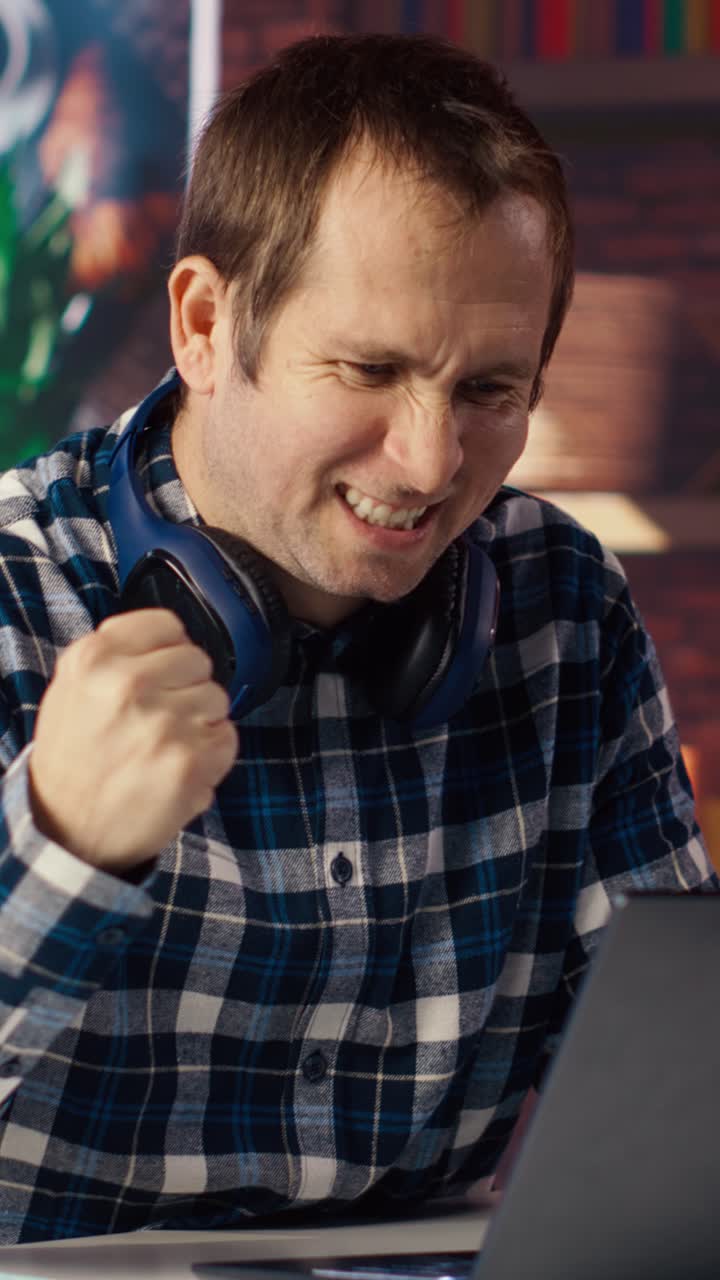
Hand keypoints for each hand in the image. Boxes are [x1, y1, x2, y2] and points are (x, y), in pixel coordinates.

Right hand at [29, 609, 237, 872]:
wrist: (69, 831)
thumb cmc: (75, 758)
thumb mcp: (71, 688)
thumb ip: (116, 653)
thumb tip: (170, 638)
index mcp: (95, 658)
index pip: (168, 626)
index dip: (168, 652)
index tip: (158, 673)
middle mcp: (129, 683)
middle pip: (198, 660)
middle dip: (185, 688)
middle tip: (156, 719)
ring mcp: (162, 722)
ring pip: (217, 699)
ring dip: (199, 722)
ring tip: (163, 747)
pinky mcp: (190, 760)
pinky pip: (227, 737)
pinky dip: (212, 754)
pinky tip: (179, 767)